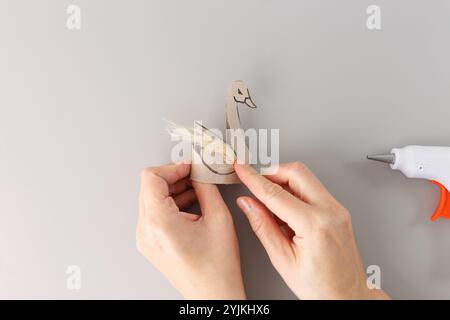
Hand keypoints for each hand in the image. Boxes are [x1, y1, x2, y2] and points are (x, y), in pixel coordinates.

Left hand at [137, 163, 244, 298]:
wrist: (214, 295)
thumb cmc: (217, 268)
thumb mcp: (219, 218)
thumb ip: (207, 187)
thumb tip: (201, 170)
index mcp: (158, 222)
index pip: (151, 177)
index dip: (173, 167)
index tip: (190, 166)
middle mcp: (146, 231)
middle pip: (151, 187)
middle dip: (175, 177)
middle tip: (197, 175)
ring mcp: (145, 238)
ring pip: (153, 199)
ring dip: (174, 190)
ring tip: (198, 190)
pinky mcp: (150, 243)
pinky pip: (156, 214)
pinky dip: (172, 204)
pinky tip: (192, 204)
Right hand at [235, 163, 388, 299]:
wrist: (346, 296)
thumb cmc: (320, 286)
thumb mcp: (282, 259)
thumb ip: (262, 226)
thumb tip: (248, 204)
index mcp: (315, 225)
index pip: (276, 193)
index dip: (254, 179)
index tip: (242, 170)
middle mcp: (330, 211)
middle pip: (296, 172)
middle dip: (271, 172)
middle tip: (254, 182)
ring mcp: (337, 209)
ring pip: (306, 178)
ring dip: (283, 182)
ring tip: (269, 204)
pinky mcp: (338, 210)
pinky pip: (313, 189)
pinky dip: (295, 191)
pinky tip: (285, 210)